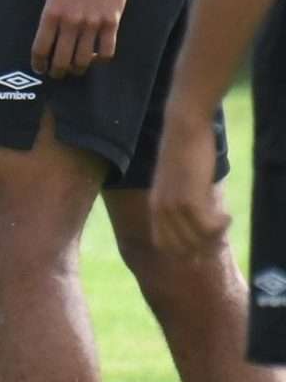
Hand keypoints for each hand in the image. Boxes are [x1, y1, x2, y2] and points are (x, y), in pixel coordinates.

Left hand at [33, 0, 128, 79]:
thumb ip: (51, 19)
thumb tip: (50, 43)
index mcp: (50, 14)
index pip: (40, 49)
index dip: (39, 64)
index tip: (40, 69)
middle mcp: (70, 21)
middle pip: (61, 60)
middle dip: (57, 72)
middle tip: (58, 74)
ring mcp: (92, 23)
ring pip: (83, 60)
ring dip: (78, 69)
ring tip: (77, 69)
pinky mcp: (111, 22)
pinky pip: (106, 51)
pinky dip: (100, 60)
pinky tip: (97, 57)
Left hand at [153, 113, 233, 263]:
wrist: (183, 129)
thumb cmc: (184, 152)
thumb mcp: (179, 181)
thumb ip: (184, 201)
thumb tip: (200, 221)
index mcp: (154, 206)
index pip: (164, 245)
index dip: (185, 251)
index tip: (204, 247)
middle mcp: (160, 210)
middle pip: (181, 247)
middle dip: (204, 247)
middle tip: (220, 238)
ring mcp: (173, 206)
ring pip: (197, 239)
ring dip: (215, 236)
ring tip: (226, 221)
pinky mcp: (188, 200)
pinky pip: (208, 227)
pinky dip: (221, 226)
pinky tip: (228, 215)